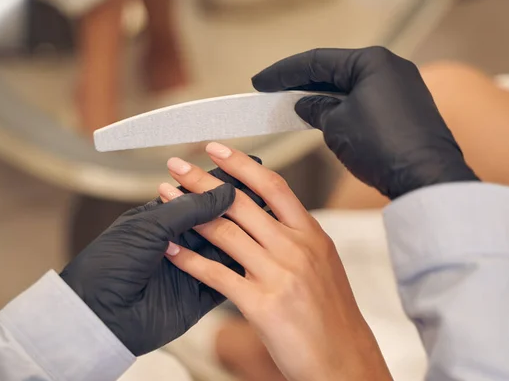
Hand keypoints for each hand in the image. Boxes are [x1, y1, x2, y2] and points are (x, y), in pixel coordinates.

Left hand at [60, 162, 263, 355]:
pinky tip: (260, 259)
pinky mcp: (197, 297)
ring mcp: (190, 270)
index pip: (200, 197)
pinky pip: (224, 281)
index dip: (223, 185)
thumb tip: (226, 192)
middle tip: (267, 198)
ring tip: (272, 226)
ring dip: (245, 238)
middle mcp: (179, 243)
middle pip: (217, 223)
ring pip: (225, 251)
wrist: (97, 316)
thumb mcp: (150, 226)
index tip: (247, 173)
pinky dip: (240, 270)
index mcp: (162, 219)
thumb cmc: (110, 264)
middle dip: (241, 210)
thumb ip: (190, 209)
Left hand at [159, 142, 391, 380]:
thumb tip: (269, 215)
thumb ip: (295, 238)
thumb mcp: (322, 266)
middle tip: (178, 165)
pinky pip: (217, 274)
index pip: (273, 187)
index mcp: (311, 235)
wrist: (343, 361)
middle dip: (203, 180)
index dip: (241, 165)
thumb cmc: (332, 317)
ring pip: (226, 232)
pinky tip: (170, 249)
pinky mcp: (263, 304)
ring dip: (188, 211)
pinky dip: (188, 259)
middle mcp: (296, 248)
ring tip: (165, 197)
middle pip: (242, 202)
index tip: (216, 150)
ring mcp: (279, 274)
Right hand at [252, 47, 478, 198]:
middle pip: (335, 70)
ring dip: (322, 94)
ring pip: (350, 85)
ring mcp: (401, 86)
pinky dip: (342, 105)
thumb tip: (305, 104)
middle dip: (302, 82)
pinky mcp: (406, 107)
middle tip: (272, 91)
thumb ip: (316, 108)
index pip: (316, 61)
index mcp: (372, 61)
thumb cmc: (381, 146)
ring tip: (292, 103)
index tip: (260, 82)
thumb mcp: (336, 125)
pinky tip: (323, 113)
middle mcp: (390, 66)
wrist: (425, 178)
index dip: (283, 73)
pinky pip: (365, 98)